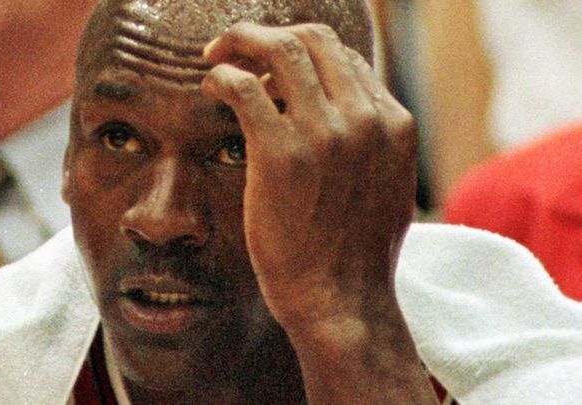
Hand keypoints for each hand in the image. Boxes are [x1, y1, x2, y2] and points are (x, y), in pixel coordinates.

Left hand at [201, 22, 415, 334]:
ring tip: (217, 55)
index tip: (271, 70)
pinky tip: (209, 87)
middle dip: (270, 34)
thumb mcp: (384, 188)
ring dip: (241, 41)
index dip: (302, 55)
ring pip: (280, 49)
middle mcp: (365, 119)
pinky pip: (243, 87)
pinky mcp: (282, 152)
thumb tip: (343, 114)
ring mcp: (326, 133)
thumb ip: (370, 144)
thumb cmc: (354, 253)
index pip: (344, 59)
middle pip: (314, 39)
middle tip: (237, 46)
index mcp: (392, 124)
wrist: (340, 301)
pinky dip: (221, 76)